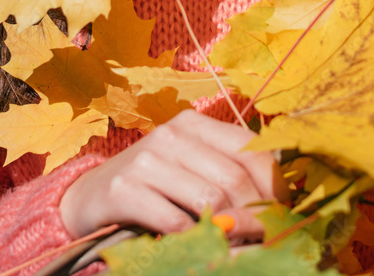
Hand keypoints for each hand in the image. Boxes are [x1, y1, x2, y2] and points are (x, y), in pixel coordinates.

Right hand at [59, 110, 284, 242]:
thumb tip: (280, 200)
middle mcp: (172, 134)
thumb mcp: (190, 168)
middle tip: (268, 242)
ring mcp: (148, 160)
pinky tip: (200, 250)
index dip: (275, 185)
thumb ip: (227, 172)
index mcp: (194, 123)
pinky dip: (195, 242)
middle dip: (259, 216)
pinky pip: (176, 222)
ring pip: (210, 200)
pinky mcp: (125, 189)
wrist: (89, 196)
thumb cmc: (152, 185)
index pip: (252, 148)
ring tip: (239, 249)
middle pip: (235, 178)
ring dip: (232, 232)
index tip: (285, 215)